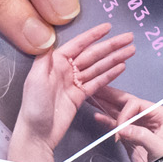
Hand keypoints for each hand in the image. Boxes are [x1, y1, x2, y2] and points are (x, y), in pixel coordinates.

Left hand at [9, 22, 134, 160]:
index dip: (93, 35)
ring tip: (129, 51)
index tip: (107, 27)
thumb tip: (52, 38)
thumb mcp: (35, 79)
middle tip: (127, 38)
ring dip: (114, 59)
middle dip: (111, 46)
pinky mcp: (79, 96)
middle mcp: (65, 71)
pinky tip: (120, 68)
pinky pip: (97, 82)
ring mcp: (73, 83)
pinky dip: (109, 75)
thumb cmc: (33, 108)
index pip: (77, 44)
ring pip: (98, 67)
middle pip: (92, 54)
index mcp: (54, 63)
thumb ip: (45, 59)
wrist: (37, 133)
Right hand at [87, 87, 162, 161]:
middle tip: (97, 90)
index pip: (137, 104)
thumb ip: (142, 136)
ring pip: (119, 112)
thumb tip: (124, 128)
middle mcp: (149, 118)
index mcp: (160, 115)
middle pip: (126, 103)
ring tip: (93, 97)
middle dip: (110, 96)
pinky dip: (107, 120)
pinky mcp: (130, 136)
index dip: (125, 114)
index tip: (120, 128)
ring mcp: (138, 126)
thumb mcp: (160, 148)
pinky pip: (116, 125)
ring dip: (105, 105)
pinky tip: (98, 116)